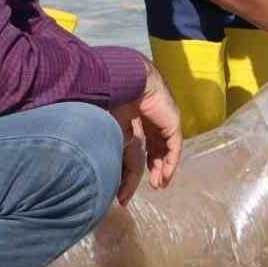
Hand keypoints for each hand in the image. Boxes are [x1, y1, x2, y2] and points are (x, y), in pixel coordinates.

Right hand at [112, 57, 181, 201]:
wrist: (128, 81)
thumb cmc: (110, 100)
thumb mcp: (107, 127)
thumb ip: (107, 144)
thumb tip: (94, 162)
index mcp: (132, 117)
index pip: (137, 142)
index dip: (134, 161)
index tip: (129, 178)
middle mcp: (148, 119)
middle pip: (153, 147)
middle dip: (153, 166)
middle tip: (151, 185)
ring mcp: (162, 121)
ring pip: (165, 149)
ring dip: (162, 169)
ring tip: (159, 185)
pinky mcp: (172, 124)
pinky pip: (173, 148)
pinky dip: (170, 164)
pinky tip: (165, 177)